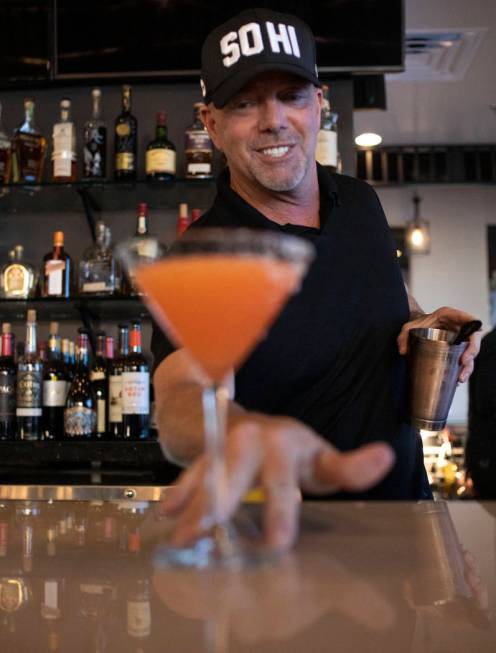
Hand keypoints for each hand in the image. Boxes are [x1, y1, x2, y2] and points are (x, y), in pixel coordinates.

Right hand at [160, 414, 394, 551]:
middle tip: (211, 530)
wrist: (247, 425)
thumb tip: (385, 455)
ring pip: (207, 473)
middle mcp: (252, 439)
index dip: (280, 511)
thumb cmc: (292, 451)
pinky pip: (188, 473)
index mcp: (286, 443)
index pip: (283, 481)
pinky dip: (179, 496)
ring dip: (193, 504)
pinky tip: (168, 515)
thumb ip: (352, 469)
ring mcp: (224, 445)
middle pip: (235, 472)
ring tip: (182, 534)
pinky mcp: (203, 453)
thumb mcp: (322, 460)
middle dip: (222, 502)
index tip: (276, 543)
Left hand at [397, 306, 481, 382]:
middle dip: (471, 352)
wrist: (417, 328)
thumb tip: (403, 352)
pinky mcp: (457, 350)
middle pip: (473, 339)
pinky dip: (462, 370)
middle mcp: (458, 327)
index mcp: (450, 316)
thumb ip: (403, 336)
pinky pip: (464, 360)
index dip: (474, 327)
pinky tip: (457, 380)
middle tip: (463, 362)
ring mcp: (459, 339)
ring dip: (468, 366)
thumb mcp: (408, 327)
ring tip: (460, 378)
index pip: (468, 319)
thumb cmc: (416, 324)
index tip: (472, 338)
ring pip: (470, 353)